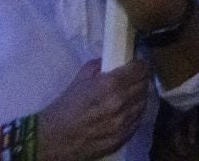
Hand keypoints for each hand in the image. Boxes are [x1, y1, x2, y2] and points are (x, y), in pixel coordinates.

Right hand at [36, 58, 152, 160]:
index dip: (141, 64)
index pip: (140, 69)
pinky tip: (126, 110)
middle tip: (135, 77)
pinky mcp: (123, 138)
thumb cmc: (65, 106)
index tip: (138, 63)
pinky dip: (135, 113)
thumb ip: (99, 66)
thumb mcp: (80, 78)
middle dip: (141, 78)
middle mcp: (121, 102)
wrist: (54, 138)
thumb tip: (114, 59)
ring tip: (131, 94)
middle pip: (144, 84)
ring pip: (144, 102)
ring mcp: (123, 122)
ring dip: (139, 96)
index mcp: (110, 84)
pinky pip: (137, 120)